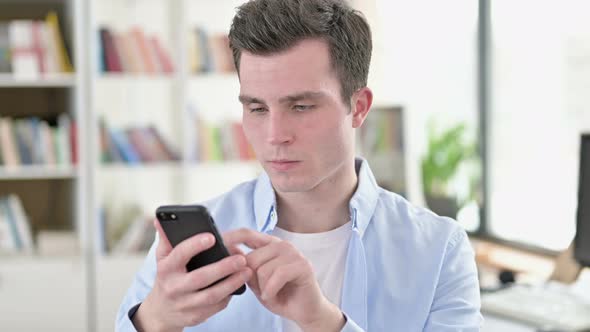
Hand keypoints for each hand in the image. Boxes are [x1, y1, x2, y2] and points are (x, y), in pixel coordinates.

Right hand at [132, 219, 252, 331]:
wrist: (161, 311)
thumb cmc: (167, 277)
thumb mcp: (162, 258)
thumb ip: (166, 238)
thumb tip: (159, 218)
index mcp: (166, 269)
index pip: (179, 255)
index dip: (195, 245)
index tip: (212, 237)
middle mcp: (174, 288)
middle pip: (200, 278)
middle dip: (223, 268)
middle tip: (241, 258)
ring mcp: (184, 305)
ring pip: (211, 295)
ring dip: (232, 283)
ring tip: (247, 271)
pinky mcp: (195, 317)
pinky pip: (216, 306)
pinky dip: (229, 295)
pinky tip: (239, 285)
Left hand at [224, 228, 344, 331]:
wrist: (305, 311)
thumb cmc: (281, 295)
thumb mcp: (256, 282)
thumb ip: (245, 268)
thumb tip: (229, 254)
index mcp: (270, 245)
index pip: (247, 234)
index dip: (231, 237)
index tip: (217, 243)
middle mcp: (282, 245)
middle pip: (251, 257)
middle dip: (251, 279)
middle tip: (262, 289)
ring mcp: (294, 253)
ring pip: (262, 269)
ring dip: (263, 288)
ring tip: (271, 292)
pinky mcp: (302, 265)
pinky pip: (276, 276)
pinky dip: (271, 290)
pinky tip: (274, 295)